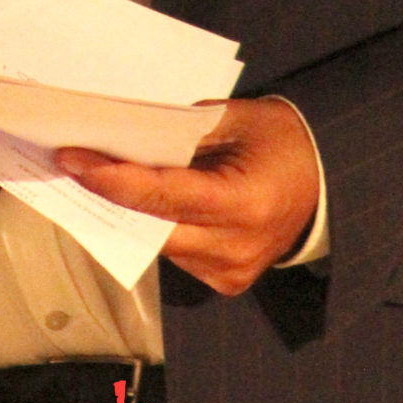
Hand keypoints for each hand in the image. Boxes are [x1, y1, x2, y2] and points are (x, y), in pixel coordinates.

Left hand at [55, 98, 319, 295]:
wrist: (332, 183)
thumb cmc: (284, 140)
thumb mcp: (238, 118)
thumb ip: (183, 130)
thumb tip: (125, 136)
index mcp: (244, 204)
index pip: (163, 196)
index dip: (113, 179)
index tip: (71, 159)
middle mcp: (235, 249)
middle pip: (152, 225)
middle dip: (109, 195)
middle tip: (71, 164)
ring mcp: (231, 273)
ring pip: (160, 243)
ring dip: (129, 213)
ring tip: (96, 176)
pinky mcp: (228, 283)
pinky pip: (177, 254)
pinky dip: (156, 227)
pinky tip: (138, 201)